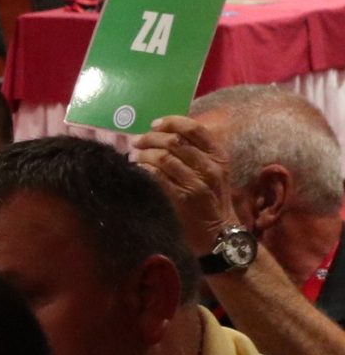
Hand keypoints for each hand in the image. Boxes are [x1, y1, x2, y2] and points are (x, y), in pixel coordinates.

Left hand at [130, 115, 240, 256]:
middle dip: (150, 138)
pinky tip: (139, 170)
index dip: (172, 122)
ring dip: (143, 154)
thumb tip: (163, 135)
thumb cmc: (212, 199)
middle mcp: (210, 167)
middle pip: (174, 141)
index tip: (154, 124)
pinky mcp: (183, 197)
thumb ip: (196, 153)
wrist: (219, 232)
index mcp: (219, 156)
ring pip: (163, 158)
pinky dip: (144, 170)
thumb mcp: (213, 172)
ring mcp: (197, 182)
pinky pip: (157, 176)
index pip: (195, 129)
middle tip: (136, 141)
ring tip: (134, 156)